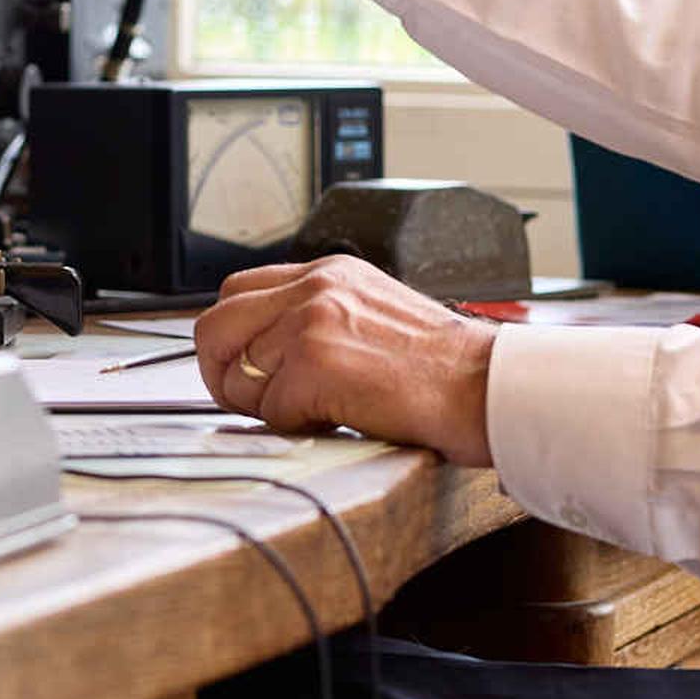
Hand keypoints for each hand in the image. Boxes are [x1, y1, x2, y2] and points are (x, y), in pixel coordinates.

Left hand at [192, 258, 496, 466]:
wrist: (483, 386)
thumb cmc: (443, 367)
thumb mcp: (375, 313)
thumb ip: (320, 318)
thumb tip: (266, 353)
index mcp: (329, 272)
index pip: (238, 291)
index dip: (231, 337)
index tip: (242, 366)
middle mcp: (314, 288)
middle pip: (216, 326)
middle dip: (220, 371)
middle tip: (249, 399)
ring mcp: (311, 323)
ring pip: (239, 376)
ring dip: (268, 406)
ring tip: (316, 410)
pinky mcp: (315, 365)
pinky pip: (270, 410)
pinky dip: (297, 425)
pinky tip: (338, 419)